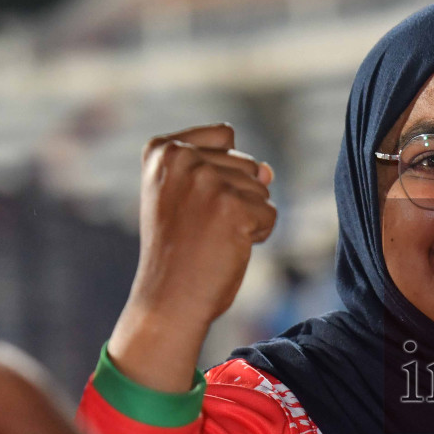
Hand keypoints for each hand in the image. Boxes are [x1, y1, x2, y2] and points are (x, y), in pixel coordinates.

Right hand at [112, 124, 276, 391]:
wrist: (167, 298)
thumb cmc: (177, 250)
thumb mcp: (189, 197)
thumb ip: (227, 170)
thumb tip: (269, 171)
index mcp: (163, 149)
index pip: (224, 135)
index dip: (220, 173)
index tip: (189, 203)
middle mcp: (182, 157)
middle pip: (246, 164)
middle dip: (235, 198)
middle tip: (200, 227)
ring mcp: (208, 181)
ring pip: (260, 190)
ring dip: (245, 218)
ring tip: (211, 238)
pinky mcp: (233, 207)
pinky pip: (270, 214)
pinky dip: (256, 235)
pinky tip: (226, 248)